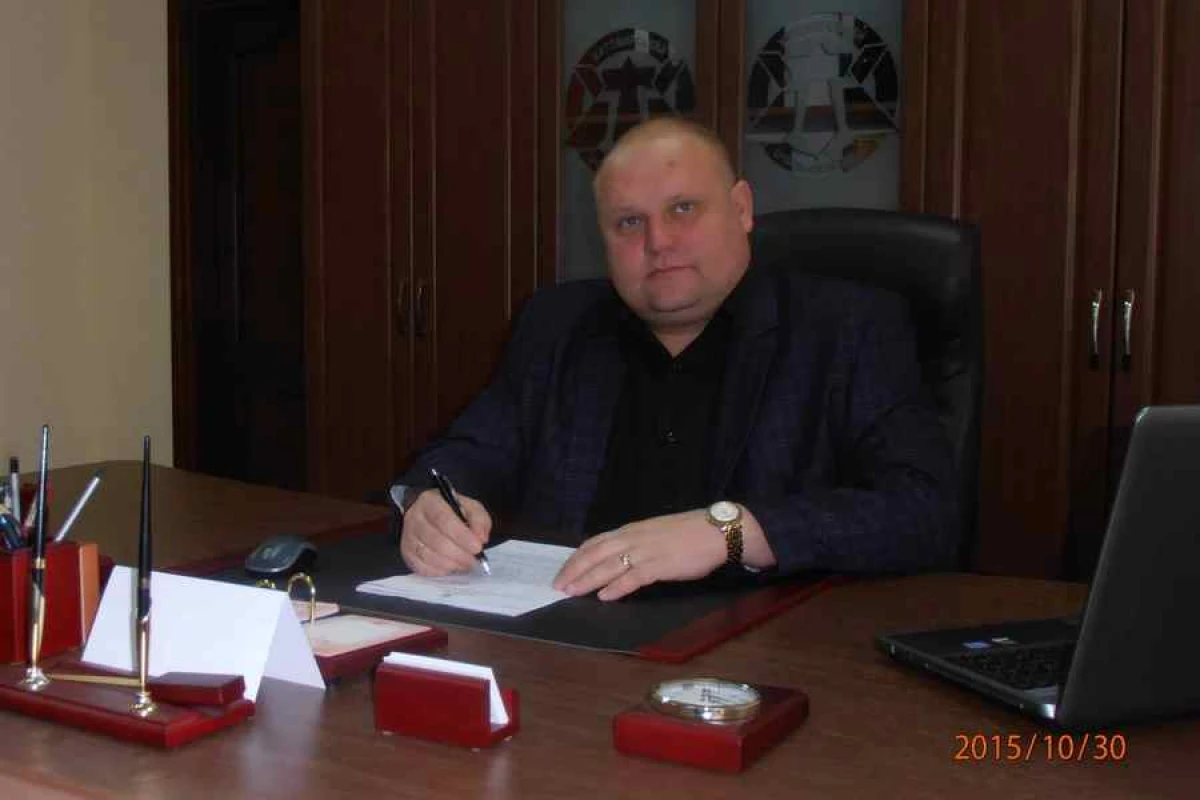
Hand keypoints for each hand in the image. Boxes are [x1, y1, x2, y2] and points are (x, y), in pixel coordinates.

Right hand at [400, 489, 491, 575]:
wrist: (427, 514)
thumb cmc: (451, 511)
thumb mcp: (469, 507)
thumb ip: (479, 520)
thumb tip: (480, 538)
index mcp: (430, 502)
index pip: (443, 519)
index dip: (461, 535)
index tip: (477, 547)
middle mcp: (414, 518)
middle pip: (435, 540)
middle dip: (459, 554)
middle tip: (474, 560)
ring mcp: (408, 537)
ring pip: (428, 556)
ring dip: (451, 564)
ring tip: (465, 563)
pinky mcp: (407, 553)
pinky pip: (422, 568)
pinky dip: (440, 571)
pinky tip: (451, 566)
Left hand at [552, 510, 726, 600]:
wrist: (716, 531)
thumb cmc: (688, 533)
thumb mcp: (655, 533)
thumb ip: (636, 543)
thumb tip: (617, 557)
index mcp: (631, 530)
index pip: (595, 542)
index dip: (577, 557)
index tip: (563, 571)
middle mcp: (634, 538)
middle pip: (595, 554)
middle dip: (574, 570)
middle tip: (558, 586)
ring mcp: (646, 551)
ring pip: (609, 565)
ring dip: (588, 579)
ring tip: (572, 592)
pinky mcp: (660, 565)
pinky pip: (633, 577)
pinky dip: (617, 587)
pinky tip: (605, 596)